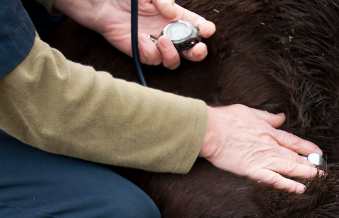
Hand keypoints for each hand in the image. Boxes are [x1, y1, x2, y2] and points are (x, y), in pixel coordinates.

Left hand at [54, 0, 215, 68]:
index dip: (204, 30)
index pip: (195, 26)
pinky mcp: (141, 53)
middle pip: (190, 51)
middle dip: (197, 52)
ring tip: (162, 39)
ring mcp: (155, 45)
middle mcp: (167, 33)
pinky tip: (141, 38)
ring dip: (172, 54)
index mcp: (174, 16)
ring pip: (173, 61)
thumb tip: (172, 14)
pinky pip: (152, 60)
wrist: (101, 3)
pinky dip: (149, 51)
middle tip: (197, 49)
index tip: (207, 29)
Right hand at [199, 105, 323, 192]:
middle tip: (323, 169)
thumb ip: (267, 117)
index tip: (318, 152)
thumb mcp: (250, 112)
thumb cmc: (226, 119)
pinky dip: (288, 185)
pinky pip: (275, 179)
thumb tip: (281, 117)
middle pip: (295, 156)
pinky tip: (299, 189)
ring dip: (306, 173)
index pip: (293, 141)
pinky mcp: (254, 170)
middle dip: (311, 163)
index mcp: (269, 131)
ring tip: (318, 179)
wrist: (210, 130)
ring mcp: (263, 159)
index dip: (307, 148)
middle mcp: (270, 145)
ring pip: (290, 168)